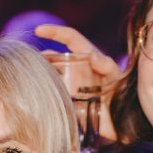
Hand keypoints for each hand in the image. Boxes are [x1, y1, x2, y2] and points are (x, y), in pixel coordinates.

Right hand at [34, 24, 120, 139]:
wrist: (123, 122)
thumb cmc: (123, 95)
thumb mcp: (118, 78)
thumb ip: (106, 66)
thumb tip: (92, 56)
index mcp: (88, 58)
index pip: (70, 38)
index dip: (55, 32)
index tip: (39, 30)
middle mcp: (77, 70)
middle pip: (54, 58)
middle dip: (41, 57)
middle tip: (28, 63)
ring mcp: (71, 86)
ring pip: (50, 76)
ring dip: (40, 76)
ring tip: (28, 79)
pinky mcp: (68, 103)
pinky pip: (52, 97)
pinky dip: (43, 96)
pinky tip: (35, 98)